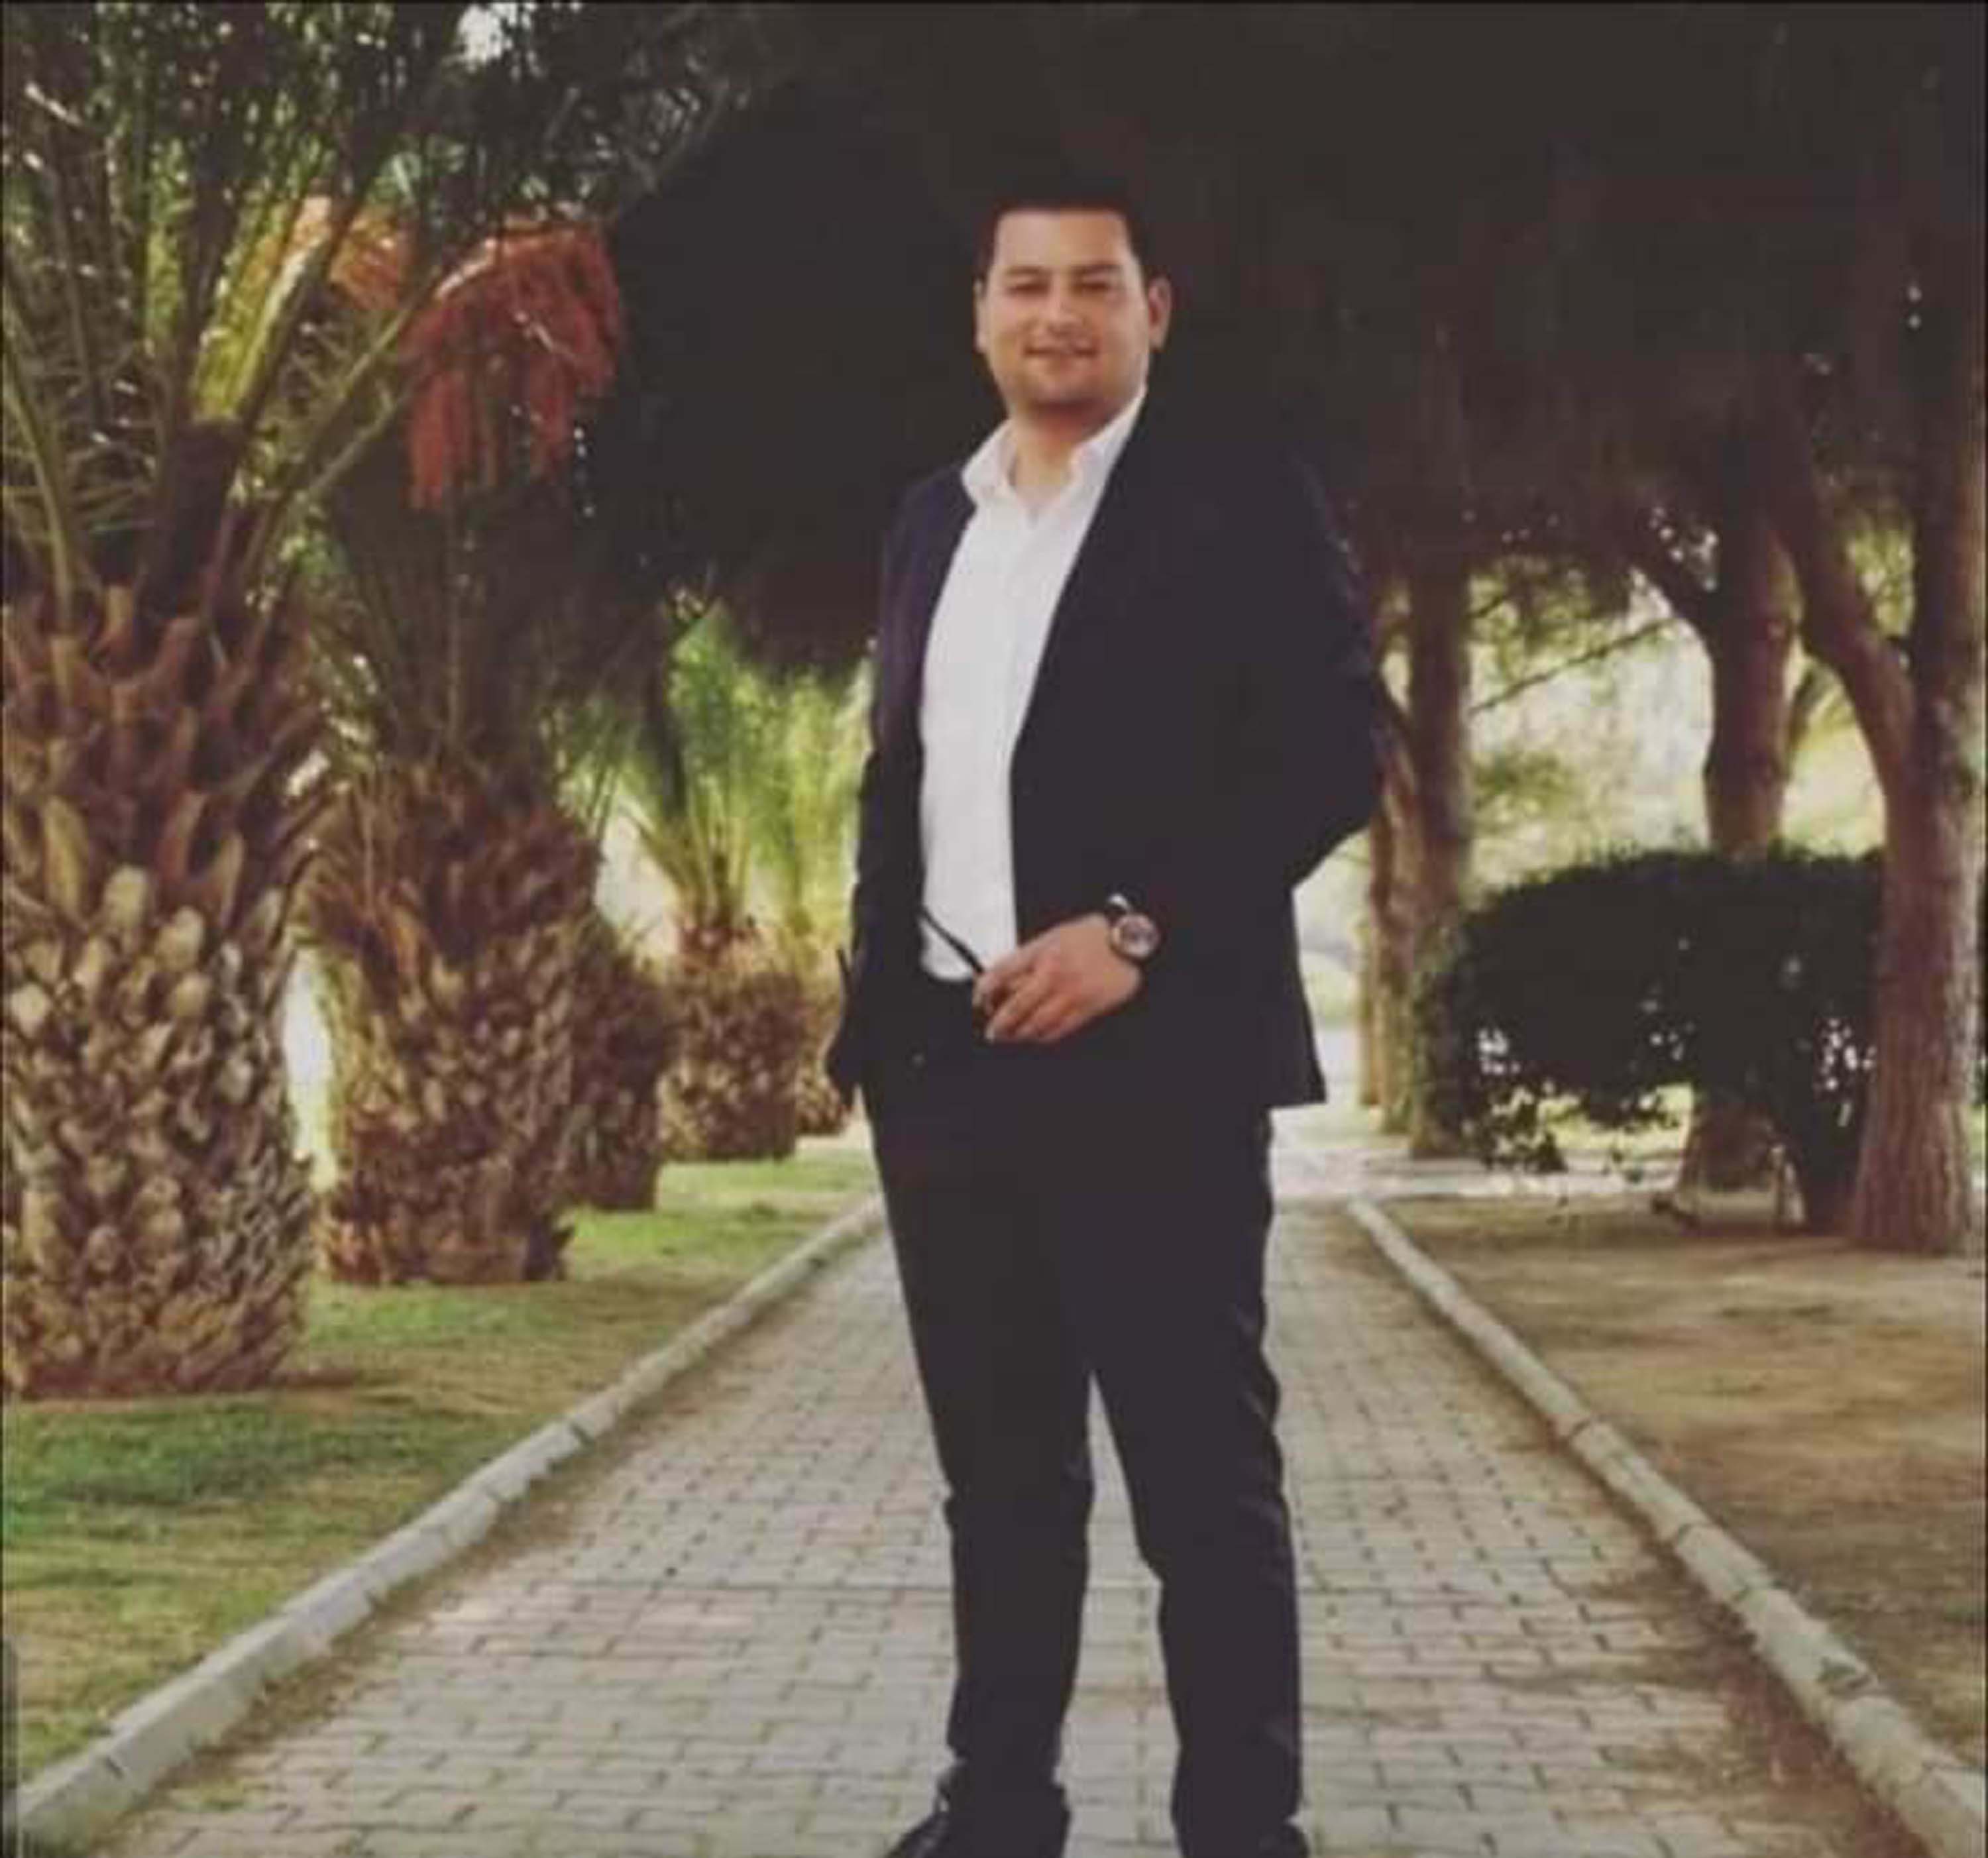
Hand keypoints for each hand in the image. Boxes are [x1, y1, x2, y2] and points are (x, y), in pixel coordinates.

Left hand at [974, 915, 1141, 1043]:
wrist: (1126, 942)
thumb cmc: (1089, 937)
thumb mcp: (1051, 937)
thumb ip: (1026, 959)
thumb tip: (1002, 982)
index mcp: (1042, 952)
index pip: (1002, 973)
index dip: (984, 990)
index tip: (978, 1000)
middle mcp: (1054, 974)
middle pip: (1016, 1006)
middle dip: (998, 1023)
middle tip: (991, 1030)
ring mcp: (1071, 993)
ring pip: (1036, 1023)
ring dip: (1018, 1034)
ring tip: (1010, 1037)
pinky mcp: (1087, 1008)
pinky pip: (1058, 1030)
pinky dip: (1042, 1037)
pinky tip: (1035, 1036)